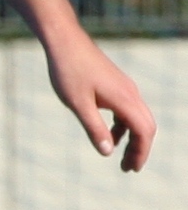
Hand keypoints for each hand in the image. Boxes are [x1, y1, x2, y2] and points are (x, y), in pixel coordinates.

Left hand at [44, 31, 155, 172]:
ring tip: (119, 158)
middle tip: (128, 168)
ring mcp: (125, 87)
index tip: (133, 169)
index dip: (140, 152)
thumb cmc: (67, 71)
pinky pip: (126, 110)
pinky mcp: (116, 84)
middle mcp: (131, 92)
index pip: (143, 131)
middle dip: (139, 148)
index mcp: (124, 98)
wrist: (64, 41)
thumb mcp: (78, 104)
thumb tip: (107, 152)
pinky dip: (122, 126)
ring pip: (137, 118)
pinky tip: (108, 136)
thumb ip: (94, 128)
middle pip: (145, 126)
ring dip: (131, 138)